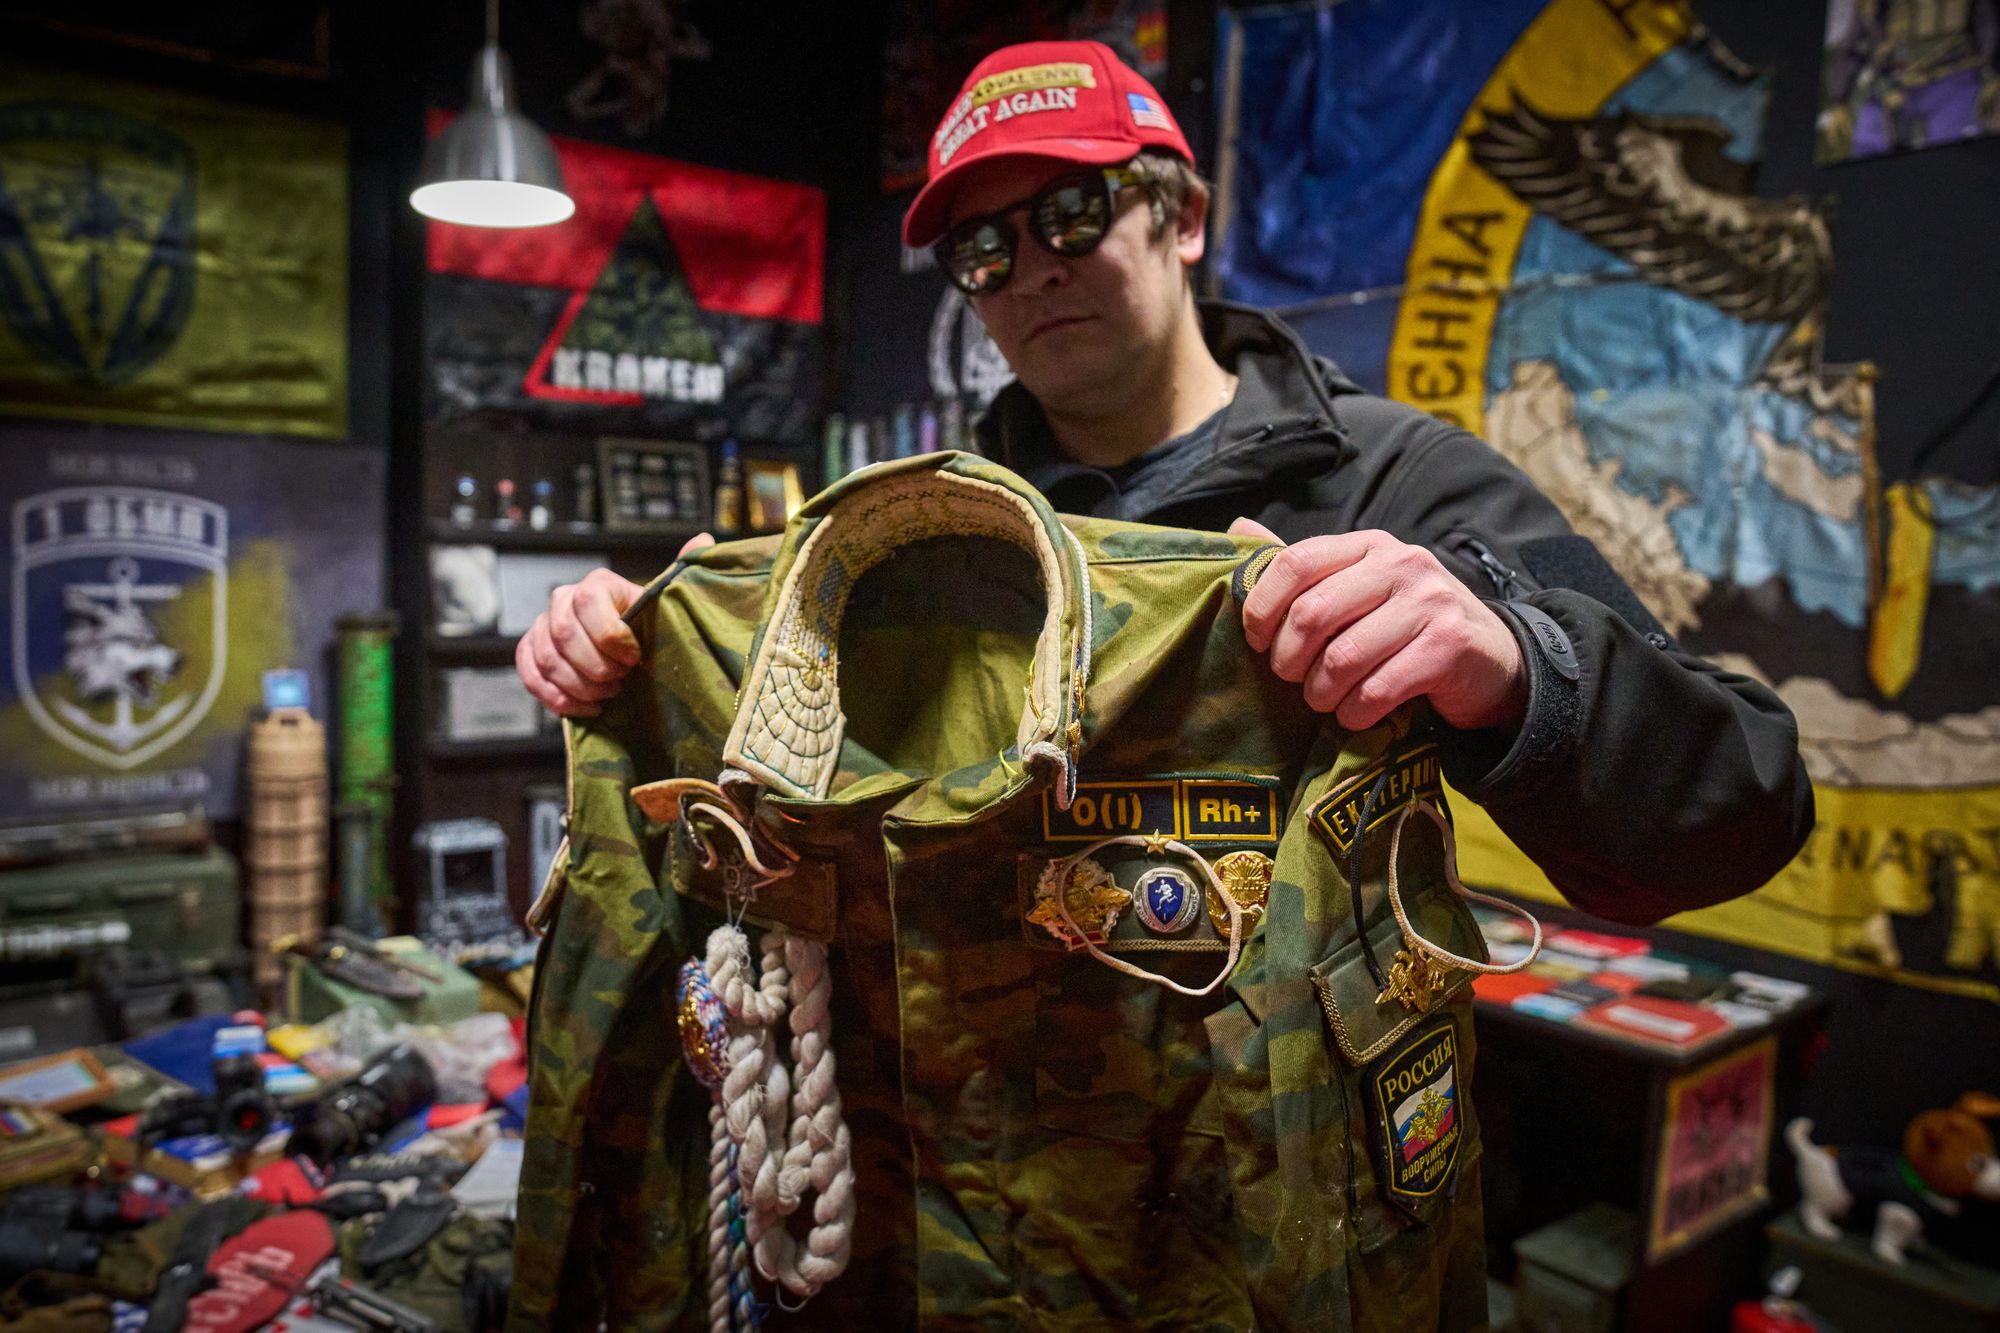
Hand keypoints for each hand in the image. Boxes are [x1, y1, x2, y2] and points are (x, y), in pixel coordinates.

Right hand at [516, 533, 714, 716]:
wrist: (624, 640)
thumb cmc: (645, 622)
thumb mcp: (664, 598)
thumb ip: (682, 570)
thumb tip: (703, 539)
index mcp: (597, 584)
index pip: (590, 602)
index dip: (611, 636)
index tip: (634, 658)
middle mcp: (564, 599)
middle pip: (565, 635)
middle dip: (595, 667)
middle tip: (620, 681)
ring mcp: (542, 625)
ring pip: (548, 659)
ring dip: (580, 686)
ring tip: (608, 694)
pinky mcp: (531, 651)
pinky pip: (531, 675)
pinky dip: (558, 699)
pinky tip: (587, 707)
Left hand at [1230, 518, 1526, 731]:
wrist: (1490, 660)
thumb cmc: (1407, 627)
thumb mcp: (1361, 588)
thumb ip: (1305, 568)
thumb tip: (1240, 526)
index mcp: (1370, 546)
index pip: (1296, 562)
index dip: (1262, 606)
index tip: (1257, 641)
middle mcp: (1402, 564)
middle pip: (1312, 614)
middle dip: (1288, 659)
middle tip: (1291, 679)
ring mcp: (1429, 603)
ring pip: (1342, 658)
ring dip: (1320, 693)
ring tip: (1324, 701)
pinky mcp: (1448, 647)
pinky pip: (1377, 690)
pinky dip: (1354, 713)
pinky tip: (1355, 714)